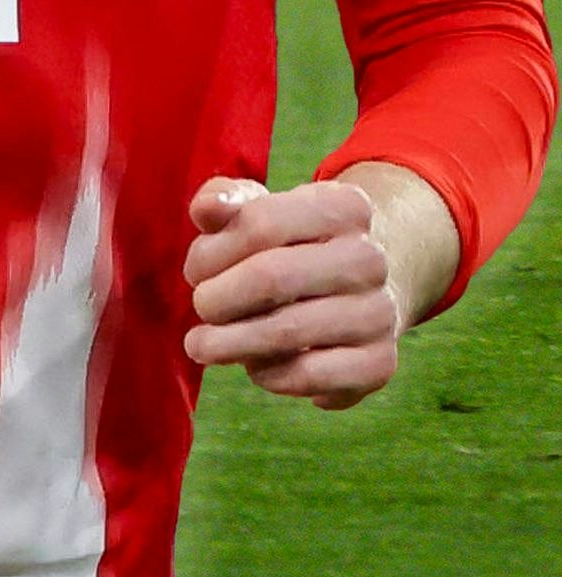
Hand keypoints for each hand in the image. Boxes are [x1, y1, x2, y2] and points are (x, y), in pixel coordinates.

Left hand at [183, 176, 403, 408]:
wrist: (355, 291)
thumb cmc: (284, 245)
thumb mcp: (255, 209)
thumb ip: (222, 200)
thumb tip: (208, 209)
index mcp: (343, 206)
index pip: (260, 224)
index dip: (210, 253)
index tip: (197, 272)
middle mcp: (370, 259)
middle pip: (271, 278)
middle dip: (216, 300)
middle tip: (201, 309)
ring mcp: (380, 312)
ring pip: (287, 332)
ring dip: (229, 343)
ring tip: (204, 344)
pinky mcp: (378, 364)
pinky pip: (309, 376)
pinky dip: (268, 375)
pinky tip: (255, 365)